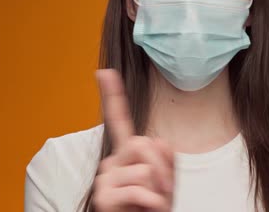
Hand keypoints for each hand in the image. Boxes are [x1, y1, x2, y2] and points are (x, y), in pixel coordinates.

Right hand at [92, 69, 174, 211]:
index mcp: (125, 155)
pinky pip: (141, 191)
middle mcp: (110, 162)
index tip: (104, 71)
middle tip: (165, 192)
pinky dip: (153, 205)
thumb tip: (157, 139)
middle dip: (163, 167)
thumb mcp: (165, 182)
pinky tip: (146, 211)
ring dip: (159, 192)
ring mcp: (104, 179)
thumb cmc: (151, 209)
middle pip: (143, 143)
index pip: (119, 120)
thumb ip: (164, 158)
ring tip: (152, 206)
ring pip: (146, 170)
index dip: (112, 95)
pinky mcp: (103, 197)